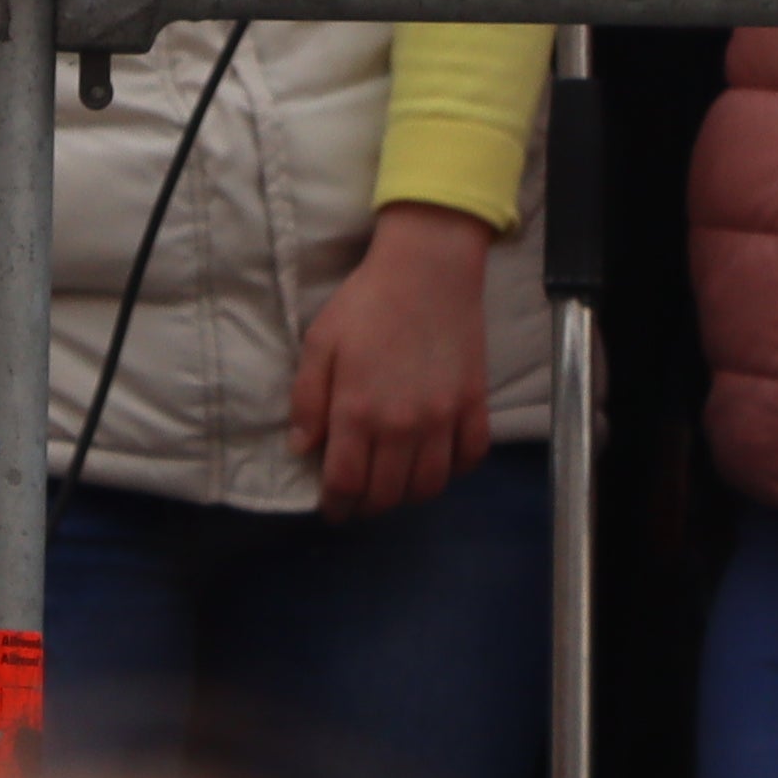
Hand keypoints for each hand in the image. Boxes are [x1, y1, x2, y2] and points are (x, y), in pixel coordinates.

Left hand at [289, 203, 496, 517]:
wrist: (428, 269)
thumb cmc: (367, 302)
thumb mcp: (320, 342)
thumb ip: (307, 399)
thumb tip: (303, 448)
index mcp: (358, 412)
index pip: (346, 484)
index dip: (336, 506)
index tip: (332, 509)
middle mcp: (402, 426)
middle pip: (387, 494)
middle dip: (367, 506)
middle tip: (359, 498)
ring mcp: (443, 418)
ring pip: (429, 486)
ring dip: (408, 495)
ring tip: (394, 484)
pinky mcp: (474, 404)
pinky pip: (470, 458)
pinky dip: (454, 470)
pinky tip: (437, 461)